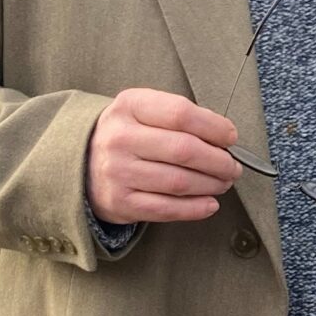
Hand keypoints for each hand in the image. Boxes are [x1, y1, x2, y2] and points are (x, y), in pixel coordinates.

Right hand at [87, 89, 240, 222]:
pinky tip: (210, 204)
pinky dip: (195, 208)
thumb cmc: (127, 135)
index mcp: (129, 106)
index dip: (214, 127)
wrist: (82, 164)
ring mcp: (118, 172)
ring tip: (223, 183)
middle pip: (185, 150)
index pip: (181, 113)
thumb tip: (225, 138)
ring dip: (211, 184)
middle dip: (219, 161)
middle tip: (233, 167)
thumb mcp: (142, 111)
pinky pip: (167, 209)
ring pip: (179, 181)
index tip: (231, 137)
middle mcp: (120, 138)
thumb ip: (178, 117)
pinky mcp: (121, 202)